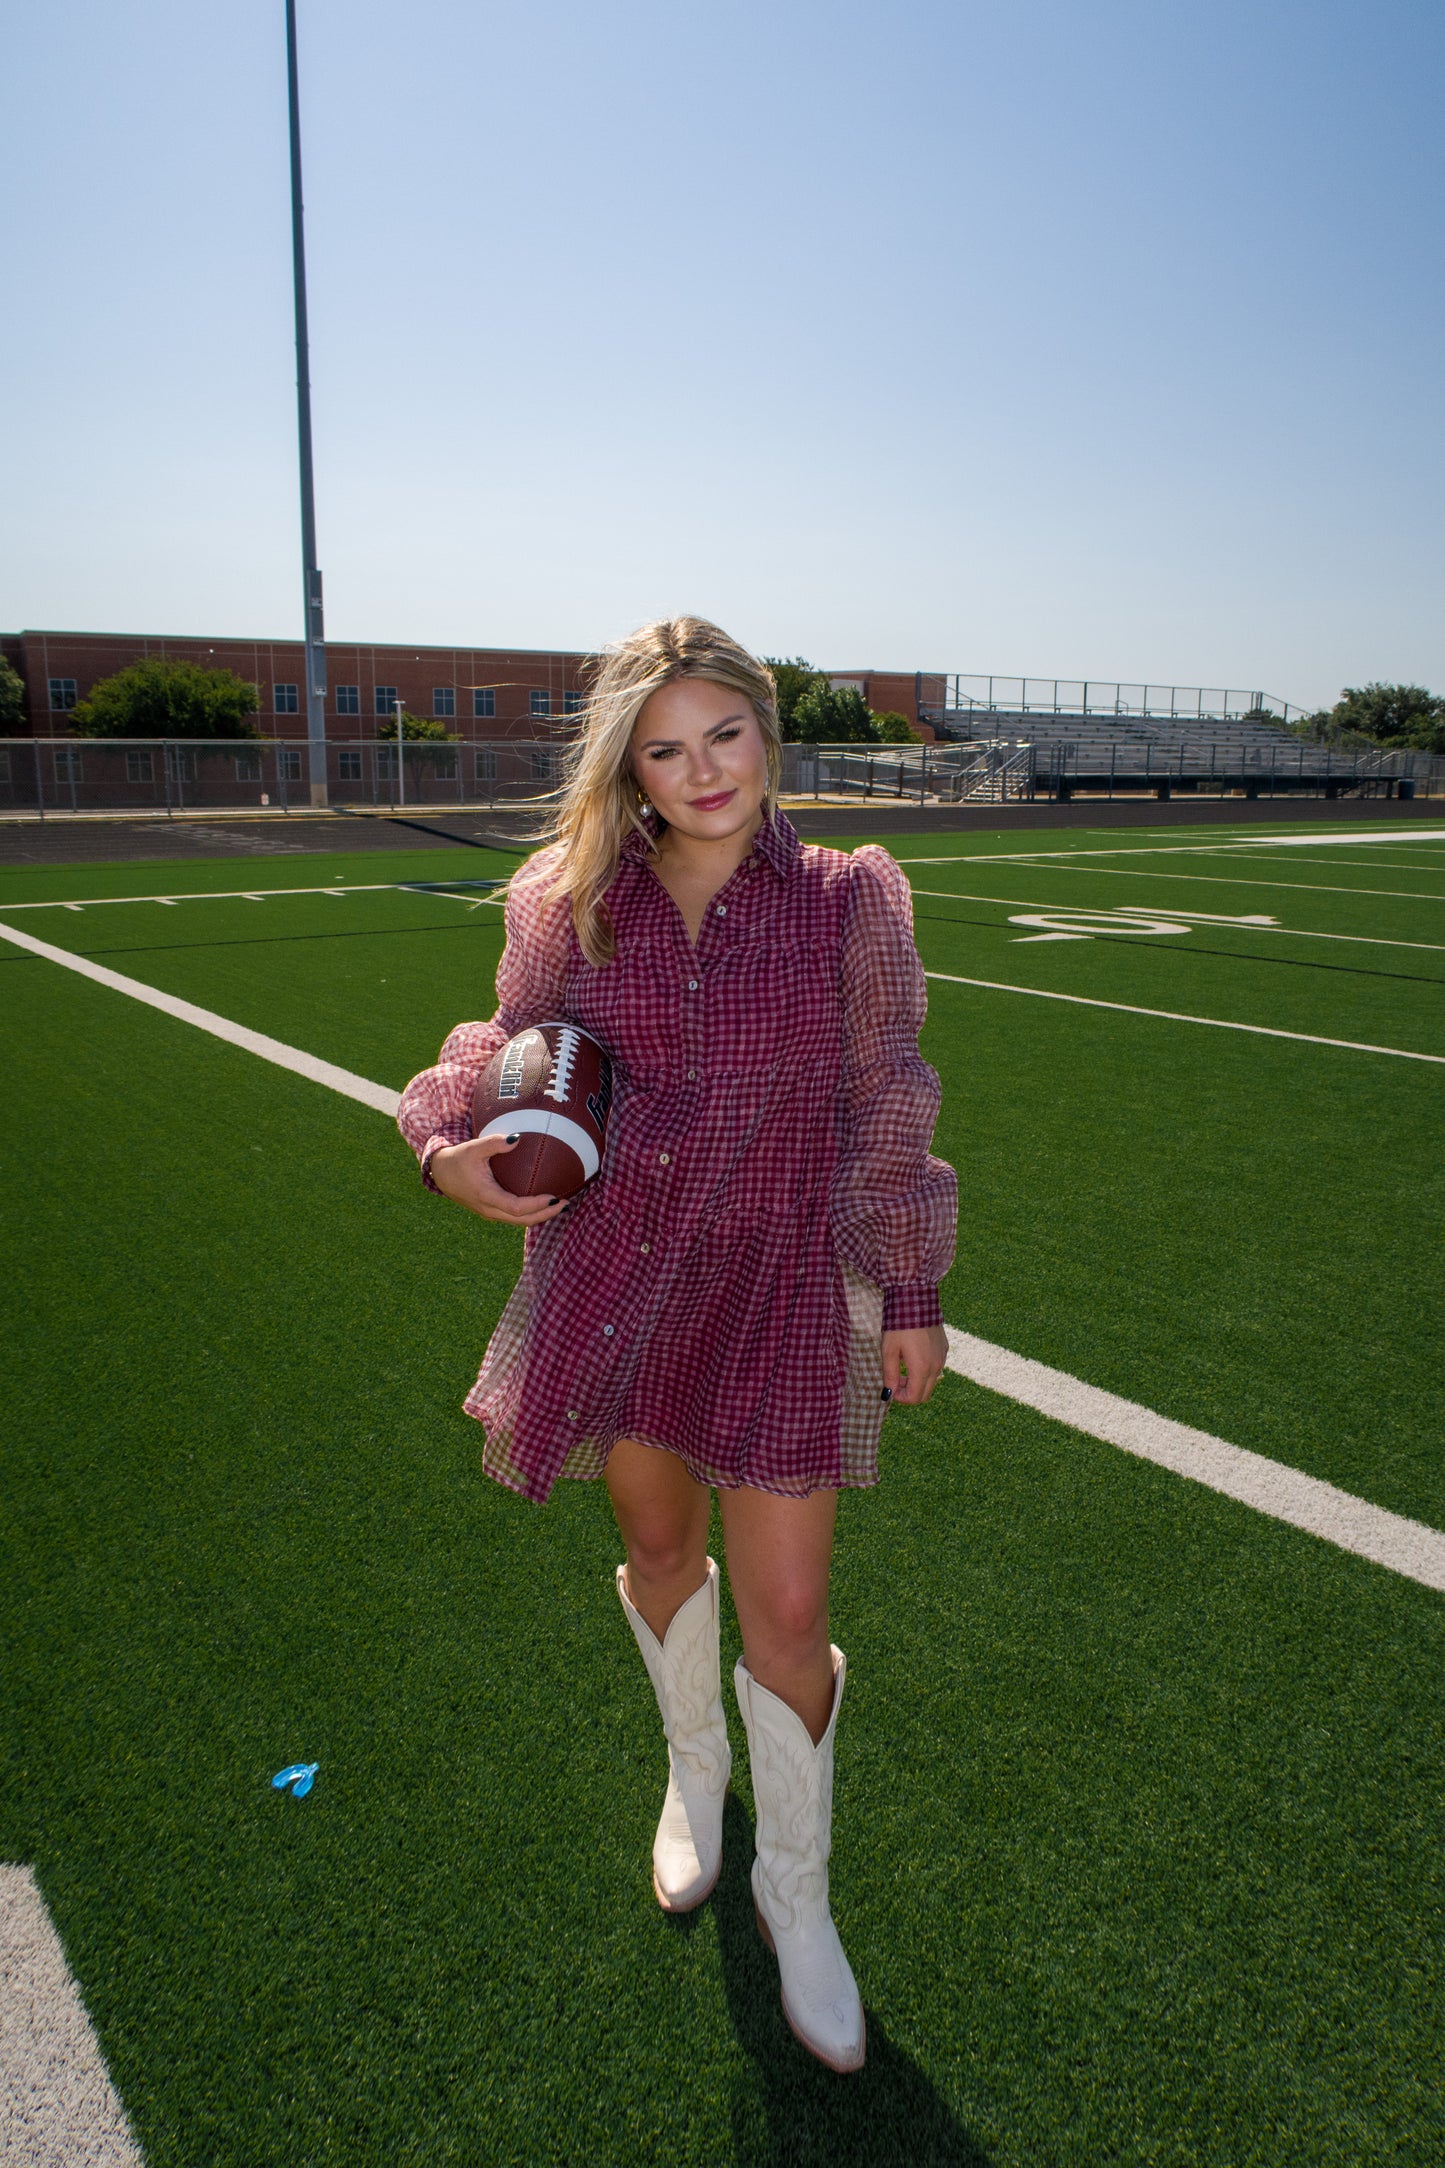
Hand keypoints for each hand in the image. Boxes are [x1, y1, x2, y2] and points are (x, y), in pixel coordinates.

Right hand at [430, 1134, 568, 1227]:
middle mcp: (489, 1209)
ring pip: (519, 1221)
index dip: (537, 1205)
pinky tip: (543, 1202)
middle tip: (566, 1203)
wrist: (440, 1173)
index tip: (555, 1197)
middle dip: (546, 1215)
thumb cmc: (458, 1159)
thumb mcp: (473, 1148)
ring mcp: (490, 1213)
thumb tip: (518, 1138)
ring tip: (559, 1205)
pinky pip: (514, 1216)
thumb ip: (495, 1143)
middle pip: (522, 1220)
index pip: (516, 1207)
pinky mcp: (491, 1211)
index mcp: (486, 1195)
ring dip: (540, 1216)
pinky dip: (530, 1212)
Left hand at [881, 1325, 947, 1405]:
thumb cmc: (899, 1325)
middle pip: (925, 1394)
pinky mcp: (944, 1349)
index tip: (890, 1386)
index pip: (915, 1397)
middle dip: (910, 1392)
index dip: (901, 1398)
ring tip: (903, 1365)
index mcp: (922, 1368)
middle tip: (896, 1378)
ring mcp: (942, 1357)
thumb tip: (889, 1394)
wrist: (916, 1300)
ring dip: (917, 1381)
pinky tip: (913, 1355)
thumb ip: (889, 1374)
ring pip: (932, 1381)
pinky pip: (936, 1368)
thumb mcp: (889, 1350)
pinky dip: (925, 1370)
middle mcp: (936, 1366)